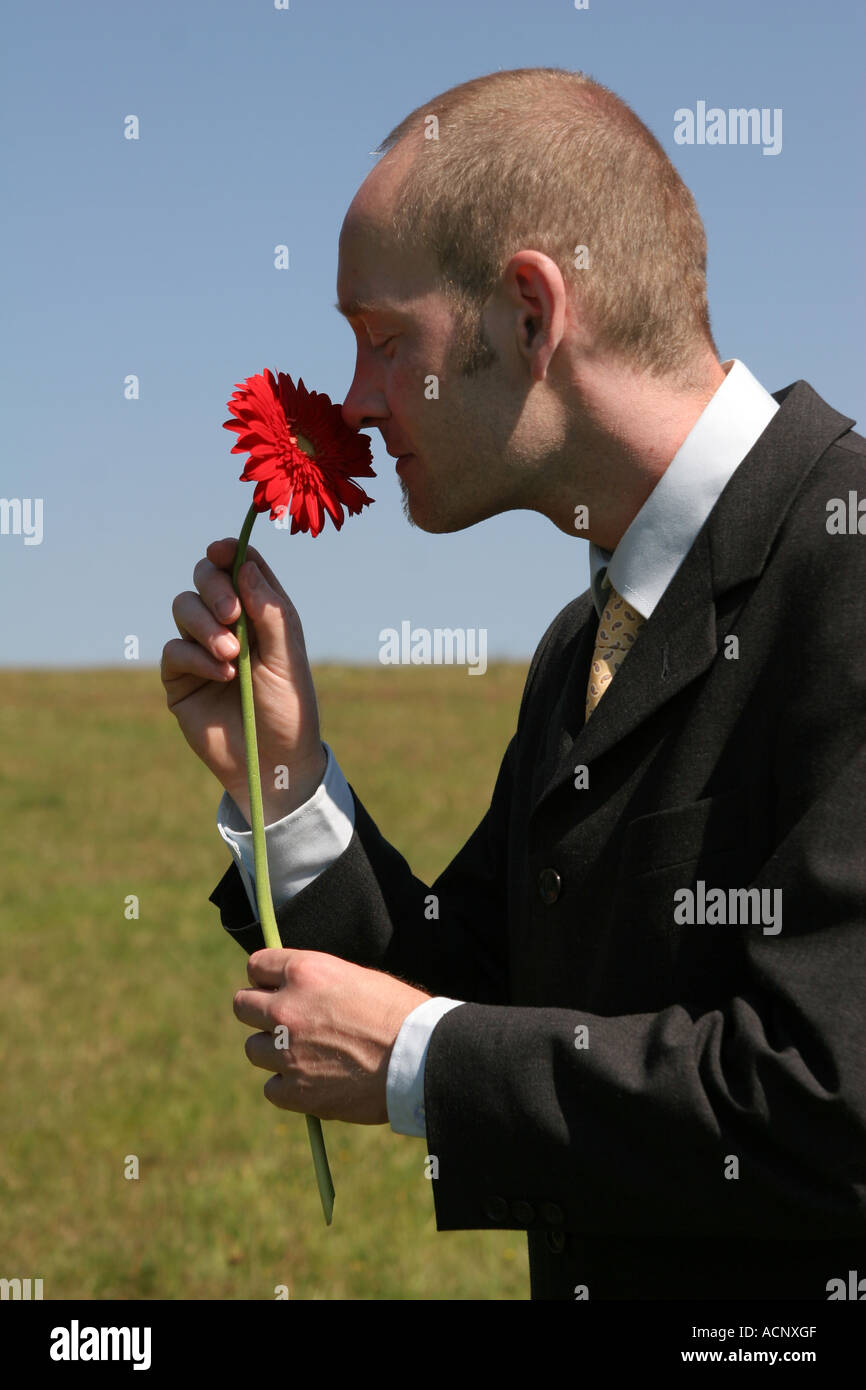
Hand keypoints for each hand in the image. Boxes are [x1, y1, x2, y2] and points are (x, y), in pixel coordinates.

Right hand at [161, 538, 325, 820]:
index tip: (221, 550)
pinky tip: (224, 677)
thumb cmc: (288, 710)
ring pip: (183, 607)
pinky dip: (197, 657)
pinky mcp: (180, 677)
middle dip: (215, 588)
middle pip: (205, 578)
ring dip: (205, 625)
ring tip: (232, 655)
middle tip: (233, 615)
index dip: (229, 552)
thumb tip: (245, 564)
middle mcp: (229, 624)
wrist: (271, 763)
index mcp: (261, 612)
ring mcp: (201, 648)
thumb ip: (270, 611)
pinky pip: (174, 649)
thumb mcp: (288, 658)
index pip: (241, 566)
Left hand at [234, 950, 432, 1124]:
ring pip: (253, 1048)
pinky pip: (271, 1086)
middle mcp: (286, 1009)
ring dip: (273, 1050)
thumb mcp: (356, 977)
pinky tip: (312, 1080)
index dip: (267, 976)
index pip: (256, 965)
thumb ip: (316, 982)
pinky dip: (287, 1085)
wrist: (419, 1059)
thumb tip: (293, 988)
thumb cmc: (398, 1013)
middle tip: (285, 1022)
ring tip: (305, 1054)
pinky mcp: (294, 1090)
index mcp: (304, 972)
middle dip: (261, 1011)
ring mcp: (286, 1051)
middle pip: (242, 1005)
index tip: (275, 986)